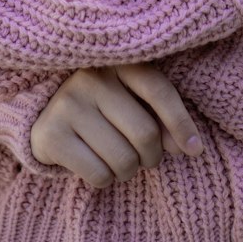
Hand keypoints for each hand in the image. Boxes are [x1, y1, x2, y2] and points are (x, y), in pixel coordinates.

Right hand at [29, 64, 203, 187]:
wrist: (47, 117)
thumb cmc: (105, 109)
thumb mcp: (134, 101)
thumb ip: (162, 118)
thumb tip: (190, 147)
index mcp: (118, 62)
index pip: (159, 91)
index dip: (182, 124)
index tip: (196, 149)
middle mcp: (91, 78)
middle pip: (144, 133)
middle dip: (152, 157)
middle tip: (145, 158)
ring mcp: (67, 104)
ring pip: (123, 160)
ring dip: (128, 171)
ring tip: (118, 160)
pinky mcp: (51, 134)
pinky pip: (98, 175)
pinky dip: (105, 179)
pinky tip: (95, 163)